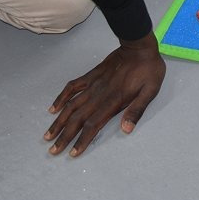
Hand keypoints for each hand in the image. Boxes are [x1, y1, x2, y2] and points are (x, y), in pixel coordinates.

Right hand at [44, 33, 165, 156]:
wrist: (139, 46)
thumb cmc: (148, 69)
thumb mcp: (150, 91)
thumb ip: (137, 110)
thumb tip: (126, 130)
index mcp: (114, 101)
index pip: (93, 125)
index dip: (82, 140)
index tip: (72, 153)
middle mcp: (99, 95)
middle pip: (77, 119)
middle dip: (64, 137)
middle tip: (53, 151)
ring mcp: (92, 85)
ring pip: (70, 106)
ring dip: (58, 122)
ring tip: (48, 135)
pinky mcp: (90, 75)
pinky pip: (72, 87)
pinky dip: (61, 98)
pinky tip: (52, 109)